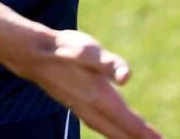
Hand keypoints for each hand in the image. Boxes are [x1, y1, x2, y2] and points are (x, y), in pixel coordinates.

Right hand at [13, 29, 161, 138]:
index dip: (147, 134)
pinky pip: (98, 124)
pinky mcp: (73, 103)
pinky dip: (109, 131)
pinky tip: (108, 126)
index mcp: (101, 97)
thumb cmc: (63, 49)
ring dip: (123, 137)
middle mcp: (92, 107)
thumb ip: (109, 64)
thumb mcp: (88, 50)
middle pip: (120, 132)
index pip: (130, 123)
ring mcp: (81, 107)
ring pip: (108, 130)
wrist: (32, 53)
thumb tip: (127, 77)